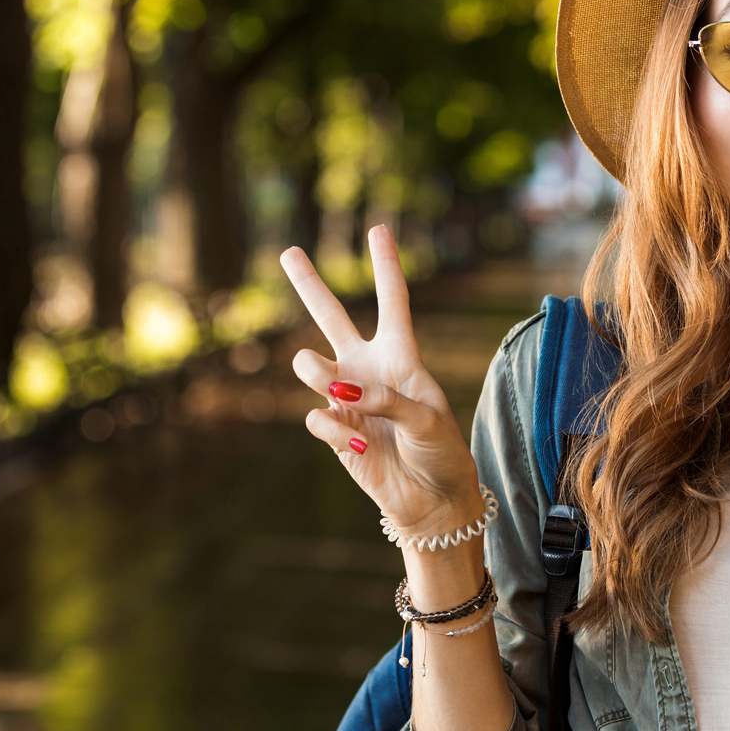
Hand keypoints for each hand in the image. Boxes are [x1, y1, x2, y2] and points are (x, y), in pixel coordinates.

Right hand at [280, 225, 481, 531]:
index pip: (392, 303)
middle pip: (332, 319)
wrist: (431, 500)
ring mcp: (347, 400)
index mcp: (402, 358)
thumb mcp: (425, 420)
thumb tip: (338, 390)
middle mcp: (369, 371)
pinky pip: (317, 417)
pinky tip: (357, 446)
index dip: (386, 267)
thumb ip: (386, 398)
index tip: (378, 229)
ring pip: (311, 366)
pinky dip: (334, 429)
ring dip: (316, 371)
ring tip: (330, 382)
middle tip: (288, 251)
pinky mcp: (334, 431)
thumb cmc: (441, 454)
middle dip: (310, 285)